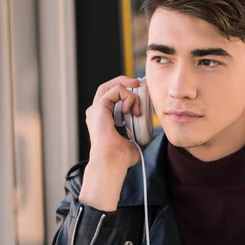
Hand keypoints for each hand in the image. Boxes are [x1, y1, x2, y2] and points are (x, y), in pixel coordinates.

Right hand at [79, 76, 142, 210]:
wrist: (113, 163)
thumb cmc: (121, 158)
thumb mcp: (134, 143)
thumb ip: (138, 135)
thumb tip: (148, 135)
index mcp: (103, 119)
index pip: (113, 97)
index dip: (126, 93)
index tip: (140, 96)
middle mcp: (97, 112)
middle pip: (108, 86)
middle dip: (125, 82)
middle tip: (138, 84)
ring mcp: (96, 109)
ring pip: (112, 86)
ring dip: (130, 93)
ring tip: (136, 110)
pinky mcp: (99, 107)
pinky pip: (115, 90)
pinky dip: (127, 97)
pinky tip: (131, 111)